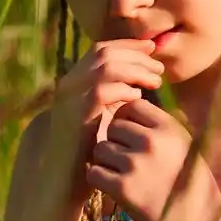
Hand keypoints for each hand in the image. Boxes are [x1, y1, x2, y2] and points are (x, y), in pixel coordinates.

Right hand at [51, 40, 163, 203]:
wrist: (62, 175)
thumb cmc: (87, 146)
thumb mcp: (102, 113)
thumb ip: (115, 93)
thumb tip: (141, 77)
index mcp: (74, 80)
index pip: (101, 49)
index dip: (127, 45)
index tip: (150, 48)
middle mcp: (70, 83)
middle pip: (105, 53)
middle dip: (136, 55)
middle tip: (159, 67)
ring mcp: (71, 97)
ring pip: (106, 67)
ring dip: (135, 70)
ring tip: (155, 80)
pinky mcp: (77, 113)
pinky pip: (103, 90)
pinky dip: (124, 89)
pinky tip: (138, 96)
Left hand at [87, 99, 220, 220]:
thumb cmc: (190, 183)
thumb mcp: (184, 145)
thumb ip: (161, 124)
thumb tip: (134, 103)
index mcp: (169, 128)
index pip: (133, 106)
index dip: (126, 118)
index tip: (128, 132)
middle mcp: (152, 141)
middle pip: (114, 126)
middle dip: (115, 140)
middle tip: (125, 158)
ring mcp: (136, 164)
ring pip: (101, 148)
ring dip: (106, 161)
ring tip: (121, 173)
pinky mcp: (123, 188)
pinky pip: (94, 172)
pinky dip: (100, 180)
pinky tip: (113, 187)